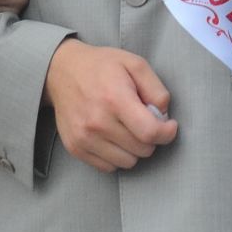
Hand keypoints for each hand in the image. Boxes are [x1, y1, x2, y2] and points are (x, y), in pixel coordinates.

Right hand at [44, 39, 176, 172]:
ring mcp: (84, 138)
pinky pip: (109, 167)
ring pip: (128, 162)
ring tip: (127, 129)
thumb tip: (164, 115)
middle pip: (142, 149)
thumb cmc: (102, 66)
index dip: (167, 133)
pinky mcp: (75, 148)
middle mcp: (97, 122)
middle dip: (151, 138)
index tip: (169, 125)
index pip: (150, 132)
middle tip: (144, 121)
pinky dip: (116, 156)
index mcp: (115, 99)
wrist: (62, 71)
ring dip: (134, 149)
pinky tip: (113, 137)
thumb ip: (156, 89)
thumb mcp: (135, 64)